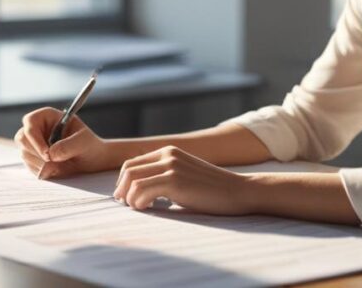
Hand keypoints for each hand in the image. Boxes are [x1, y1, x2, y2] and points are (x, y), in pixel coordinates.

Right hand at [14, 107, 116, 178]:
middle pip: (21, 138)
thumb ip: (68, 146)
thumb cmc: (89, 146)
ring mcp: (34, 144)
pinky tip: (55, 170)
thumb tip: (51, 153)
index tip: (47, 154)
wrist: (92, 161)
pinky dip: (40, 171)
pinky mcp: (34, 158)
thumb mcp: (83, 142)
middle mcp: (38, 128)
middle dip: (35, 153)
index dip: (35, 138)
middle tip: (52, 163)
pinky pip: (29, 166)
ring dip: (40, 164)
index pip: (30, 122)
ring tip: (59, 166)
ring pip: (24, 153)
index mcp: (48, 117)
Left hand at [113, 146, 254, 214]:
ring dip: (129, 197)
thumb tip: (139, 193)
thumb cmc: (212, 191)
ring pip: (132, 179)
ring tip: (138, 209)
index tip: (126, 199)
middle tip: (127, 206)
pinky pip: (142, 190)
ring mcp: (171, 166)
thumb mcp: (185, 177)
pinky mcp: (175, 181)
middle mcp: (168, 155)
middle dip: (122, 190)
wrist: (239, 192)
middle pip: (129, 170)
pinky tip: (146, 209)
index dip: (124, 183)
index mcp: (169, 152)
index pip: (133, 164)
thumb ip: (165, 178)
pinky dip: (138, 202)